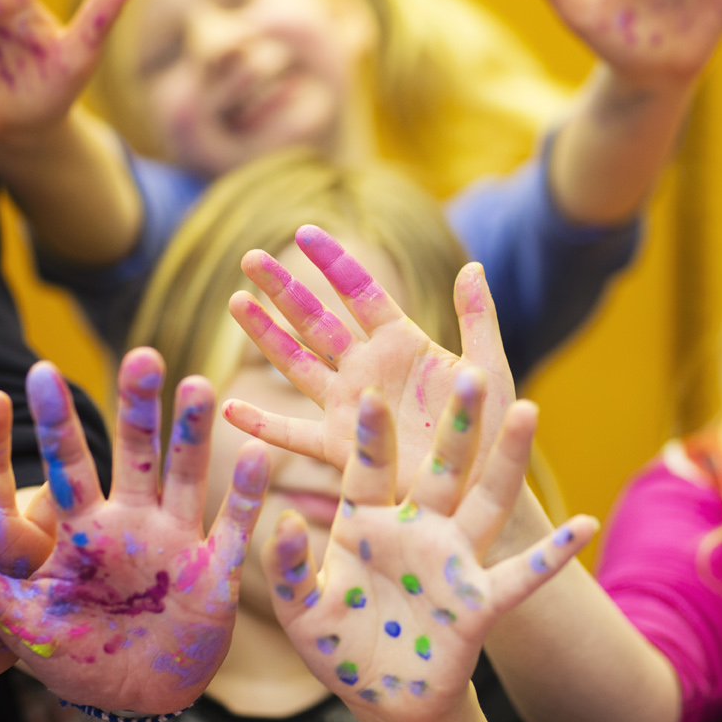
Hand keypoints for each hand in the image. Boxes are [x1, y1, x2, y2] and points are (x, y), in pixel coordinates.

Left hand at [0, 348, 270, 715]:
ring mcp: (177, 540)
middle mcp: (133, 522)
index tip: (40, 371)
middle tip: (140, 355)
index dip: (56, 423)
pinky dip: (246, 494)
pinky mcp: (215, 569)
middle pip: (135, 455)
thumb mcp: (23, 624)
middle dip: (138, 408)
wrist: (137, 696)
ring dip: (192, 435)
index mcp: (83, 529)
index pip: (68, 466)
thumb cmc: (76, 654)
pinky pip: (233, 526)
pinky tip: (259, 453)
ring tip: (197, 385)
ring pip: (186, 476)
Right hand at [223, 225, 516, 495]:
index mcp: (403, 344)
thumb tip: (472, 266)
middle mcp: (369, 369)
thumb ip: (478, 320)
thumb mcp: (489, 372)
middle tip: (249, 258)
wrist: (484, 489)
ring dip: (265, 336)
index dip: (332, 262)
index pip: (360, 292)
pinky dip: (261, 425)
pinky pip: (293, 434)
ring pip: (296, 364)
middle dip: (283, 290)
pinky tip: (229, 409)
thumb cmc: (492, 432)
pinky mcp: (341, 448)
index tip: (303, 231)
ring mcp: (350, 407)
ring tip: (236, 302)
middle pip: (316, 321)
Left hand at [265, 370, 595, 721]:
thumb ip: (289, 568)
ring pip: (486, 501)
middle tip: (468, 374)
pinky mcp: (480, 603)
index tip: (369, 394)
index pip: (370, 467)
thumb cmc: (335, 644)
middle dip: (455, 423)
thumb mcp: (300, 608)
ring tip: (527, 411)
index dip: (371, 436)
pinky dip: (554, 554)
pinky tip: (584, 525)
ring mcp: (454, 561)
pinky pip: (522, 575)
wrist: (380, 696)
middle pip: (442, 467)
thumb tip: (283, 524)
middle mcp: (418, 527)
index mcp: (368, 519)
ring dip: (508, 459)